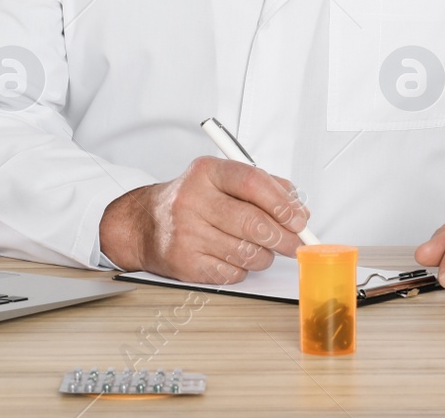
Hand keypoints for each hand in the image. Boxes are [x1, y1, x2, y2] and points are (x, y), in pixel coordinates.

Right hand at [99, 156, 310, 283]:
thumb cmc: (191, 199)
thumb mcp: (221, 179)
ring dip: (265, 255)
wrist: (145, 223)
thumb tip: (298, 206)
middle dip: (283, 237)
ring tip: (261, 248)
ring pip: (247, 252)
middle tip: (295, 242)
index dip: (283, 202)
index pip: (253, 182)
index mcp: (207, 172)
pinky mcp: (185, 263)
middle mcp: (193, 200)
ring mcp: (187, 233)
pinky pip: (232, 273)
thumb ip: (262, 185)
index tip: (299, 218)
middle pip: (253, 222)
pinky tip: (235, 257)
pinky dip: (243, 269)